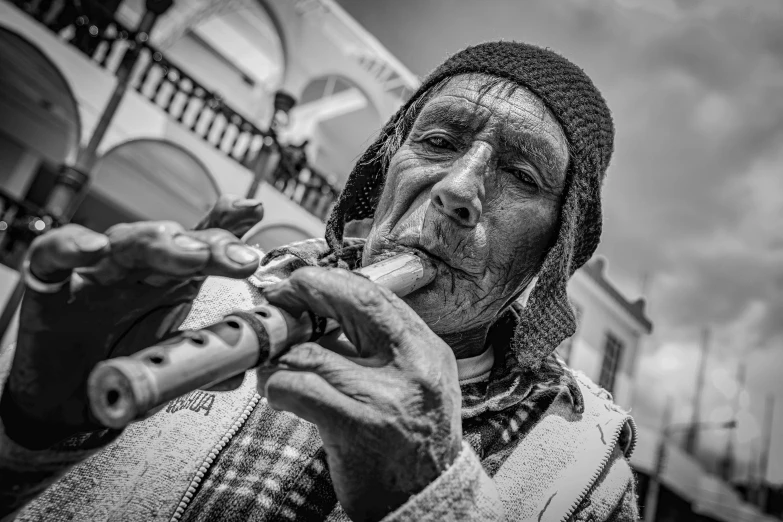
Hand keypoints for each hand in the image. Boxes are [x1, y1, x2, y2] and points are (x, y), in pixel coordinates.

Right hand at [0, 195, 263, 448]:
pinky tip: (95, 248)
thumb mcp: (171, 360)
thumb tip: (241, 370)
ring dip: (159, 243)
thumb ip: (205, 356)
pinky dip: (71, 247)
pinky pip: (52, 256)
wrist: (64, 400)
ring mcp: (94, 274)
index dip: (228, 226)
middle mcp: (136, 269)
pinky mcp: (48, 287)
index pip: (202, 244)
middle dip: (210, 245)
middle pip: (174, 242)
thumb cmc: (120, 365)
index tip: (253, 212)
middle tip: (240, 257)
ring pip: (126, 243)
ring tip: (191, 254)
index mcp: (170, 280)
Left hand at [259, 268, 461, 521]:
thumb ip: (378, 349)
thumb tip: (322, 315)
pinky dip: (275, 386)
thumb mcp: (414, 383)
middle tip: (277, 299)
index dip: (334, 281)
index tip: (305, 279)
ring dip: (280, 356)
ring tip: (273, 365)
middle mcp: (413, 367)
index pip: (378, 296)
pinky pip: (297, 386)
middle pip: (352, 305)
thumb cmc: (413, 441)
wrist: (426, 500)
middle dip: (305, 295)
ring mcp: (385, 396)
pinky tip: (276, 393)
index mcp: (427, 351)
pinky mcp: (356, 425)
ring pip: (312, 352)